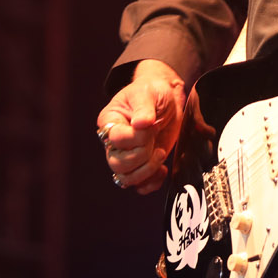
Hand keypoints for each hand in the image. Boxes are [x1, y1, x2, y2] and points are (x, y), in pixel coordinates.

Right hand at [95, 58, 185, 194]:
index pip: (116, 140)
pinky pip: (139, 186)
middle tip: (155, 141)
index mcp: (110, 121)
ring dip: (146, 171)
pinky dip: (152, 183)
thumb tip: (141, 124)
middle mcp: (114, 142)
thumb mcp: (148, 93)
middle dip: (141, 156)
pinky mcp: (141, 166)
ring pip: (125, 179)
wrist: (168, 100)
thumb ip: (144, 108)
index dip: (136, 137)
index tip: (151, 125)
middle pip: (117, 164)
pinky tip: (163, 169)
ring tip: (160, 154)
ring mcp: (127, 156)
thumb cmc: (153, 91)